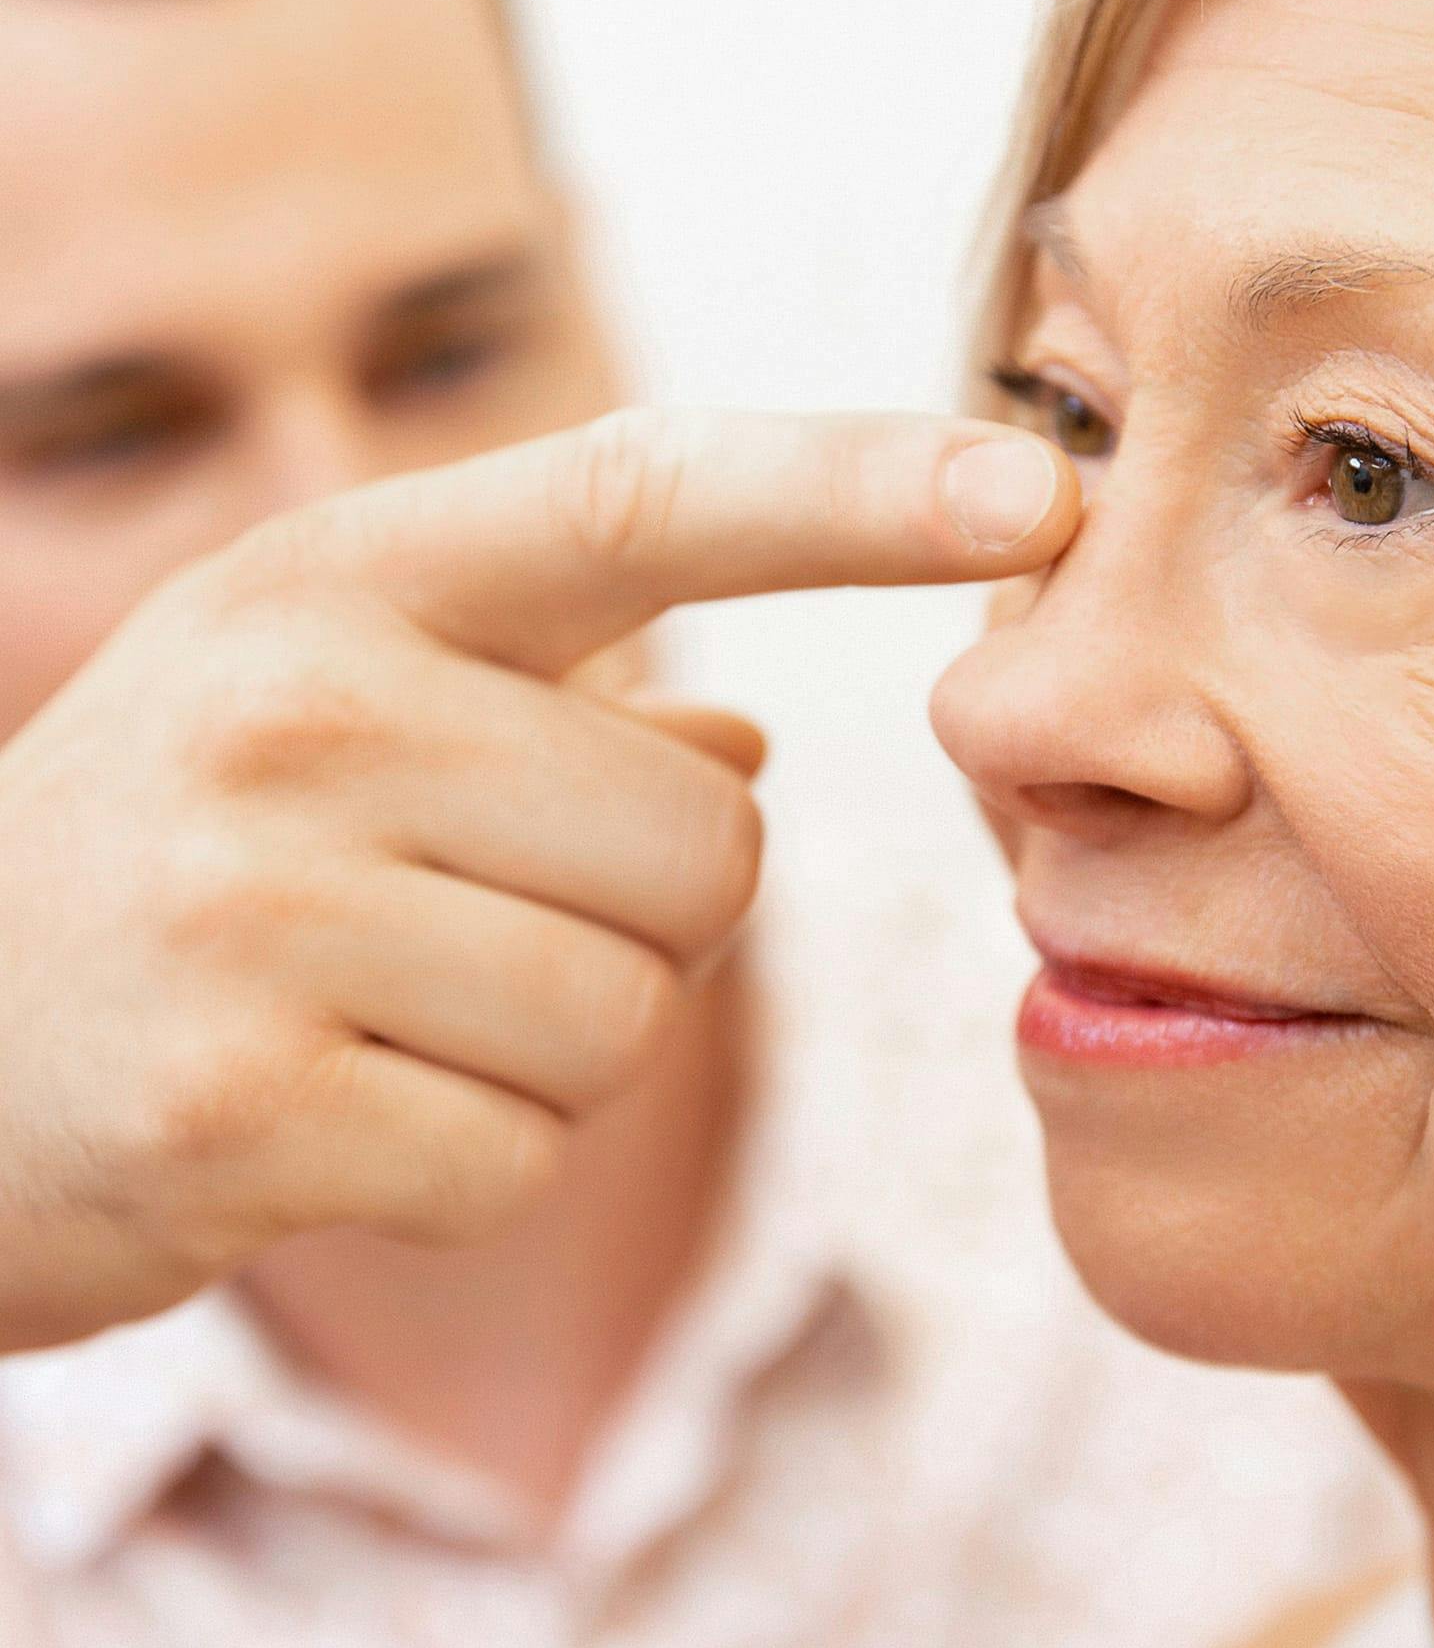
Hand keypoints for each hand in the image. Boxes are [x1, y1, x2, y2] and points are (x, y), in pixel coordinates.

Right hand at [0, 409, 1076, 1350]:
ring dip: (548, 1051)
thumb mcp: (339, 725)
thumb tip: (755, 751)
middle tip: (460, 932)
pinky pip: (522, 1155)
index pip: (653, 494)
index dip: (862, 488)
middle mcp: (305, 709)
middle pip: (713, 848)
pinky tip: (323, 1119)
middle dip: (643, 923)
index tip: (1041, 483)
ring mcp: (257, 905)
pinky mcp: (239, 1103)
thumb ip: (563, 714)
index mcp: (349, 583)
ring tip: (376, 1020)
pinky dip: (461, 1164)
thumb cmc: (178, 865)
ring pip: (632, 1013)